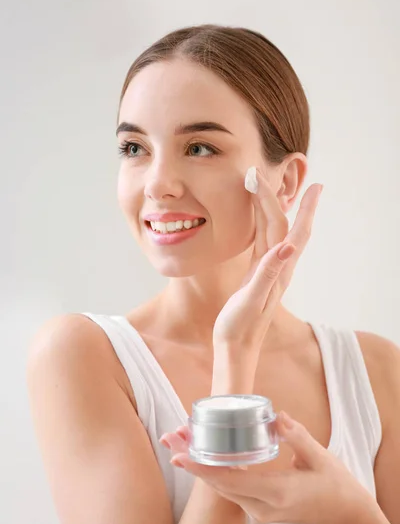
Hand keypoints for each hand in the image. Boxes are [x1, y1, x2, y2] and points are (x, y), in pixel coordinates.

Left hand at [160, 412, 370, 523]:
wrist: (343, 513)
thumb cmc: (333, 482)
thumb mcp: (320, 457)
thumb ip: (297, 436)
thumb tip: (277, 416)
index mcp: (276, 493)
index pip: (231, 481)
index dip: (202, 468)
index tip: (180, 456)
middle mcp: (262, 506)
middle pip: (217, 484)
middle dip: (192, 461)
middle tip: (171, 438)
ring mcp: (258, 511)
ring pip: (220, 488)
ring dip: (198, 464)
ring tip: (178, 441)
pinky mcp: (256, 507)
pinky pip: (228, 489)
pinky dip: (211, 470)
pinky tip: (200, 453)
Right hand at [212, 170, 322, 351]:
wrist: (236, 348)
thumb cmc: (240, 327)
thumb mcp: (252, 301)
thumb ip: (269, 273)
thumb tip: (288, 246)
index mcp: (278, 269)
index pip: (283, 227)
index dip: (277, 201)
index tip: (264, 178)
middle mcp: (279, 266)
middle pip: (283, 224)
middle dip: (280, 198)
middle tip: (276, 174)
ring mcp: (270, 269)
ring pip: (275, 231)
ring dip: (274, 207)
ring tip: (270, 188)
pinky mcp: (259, 274)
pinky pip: (264, 241)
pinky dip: (262, 223)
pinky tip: (260, 218)